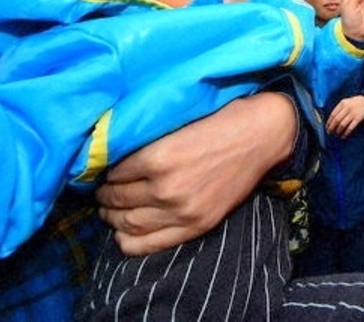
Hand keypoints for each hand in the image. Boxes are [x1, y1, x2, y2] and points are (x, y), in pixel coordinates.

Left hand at [96, 91, 296, 255]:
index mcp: (159, 157)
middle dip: (104, 196)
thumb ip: (145, 143)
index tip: (102, 170)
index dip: (104, 172)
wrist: (261, 136)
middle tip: (101, 191)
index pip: (113, 173)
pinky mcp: (197, 225)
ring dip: (112, 217)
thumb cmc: (219, 120)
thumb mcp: (176, 124)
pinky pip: (149, 244)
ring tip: (109, 209)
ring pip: (128, 223)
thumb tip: (112, 153)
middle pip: (117, 199)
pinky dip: (128, 241)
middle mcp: (166, 188)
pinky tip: (122, 233)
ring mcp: (182, 211)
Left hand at [324, 94, 363, 137]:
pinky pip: (350, 127)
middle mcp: (347, 108)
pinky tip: (344, 136)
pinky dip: (346, 133)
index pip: (333, 114)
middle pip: (336, 120)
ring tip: (336, 134)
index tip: (327, 127)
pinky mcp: (358, 118)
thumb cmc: (353, 103)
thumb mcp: (345, 102)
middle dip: (331, 127)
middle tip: (329, 132)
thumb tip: (331, 120)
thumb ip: (338, 109)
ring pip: (342, 124)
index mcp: (342, 104)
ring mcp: (353, 114)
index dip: (329, 122)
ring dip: (338, 130)